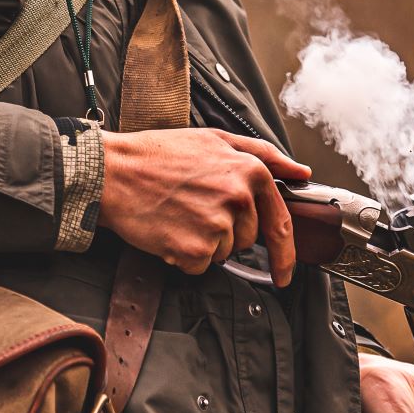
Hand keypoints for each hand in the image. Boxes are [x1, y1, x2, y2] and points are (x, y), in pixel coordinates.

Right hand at [98, 128, 310, 285]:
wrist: (113, 172)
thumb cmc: (157, 155)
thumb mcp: (214, 140)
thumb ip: (263, 154)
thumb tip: (301, 172)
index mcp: (249, 171)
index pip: (280, 222)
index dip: (285, 253)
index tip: (283, 272)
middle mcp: (239, 198)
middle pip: (245, 239)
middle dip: (223, 232)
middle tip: (191, 208)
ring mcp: (217, 225)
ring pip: (222, 253)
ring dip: (202, 243)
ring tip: (177, 214)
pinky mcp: (195, 249)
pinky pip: (199, 265)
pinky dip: (183, 256)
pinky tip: (168, 230)